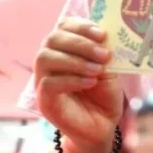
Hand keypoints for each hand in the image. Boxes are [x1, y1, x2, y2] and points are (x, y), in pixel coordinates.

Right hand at [35, 17, 123, 152]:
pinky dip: (72, 79)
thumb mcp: (109, 68)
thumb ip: (104, 52)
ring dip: (75, 61)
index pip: (63, 26)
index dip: (81, 26)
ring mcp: (43, 80)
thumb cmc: (104, 94)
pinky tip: (90, 82)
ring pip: (45, 58)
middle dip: (80, 43)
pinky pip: (49, 83)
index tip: (102, 34)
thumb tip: (106, 36)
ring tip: (98, 70)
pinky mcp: (43, 100)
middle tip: (103, 54)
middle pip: (52, 39)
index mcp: (65, 49)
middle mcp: (50, 61)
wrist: (102, 125)